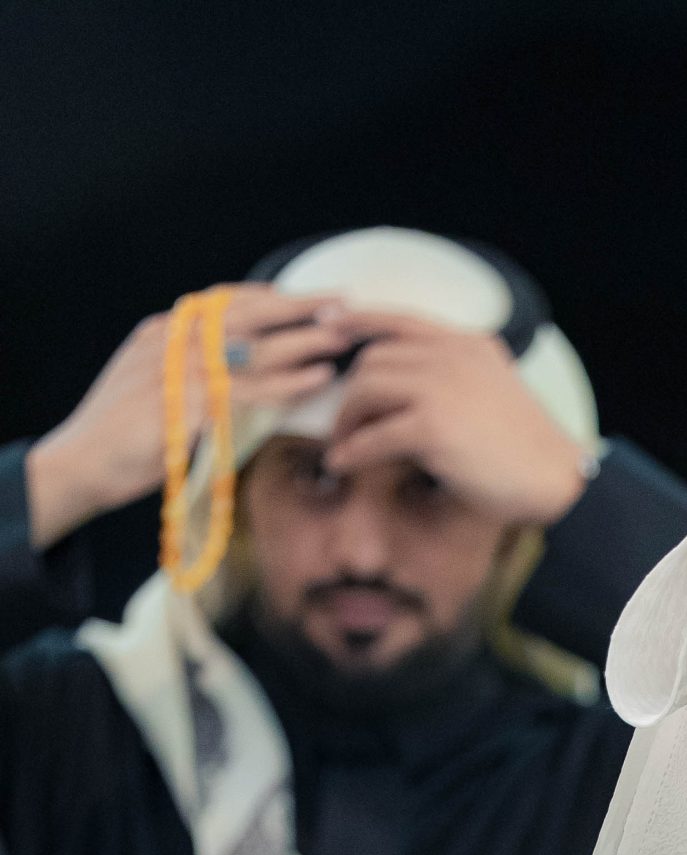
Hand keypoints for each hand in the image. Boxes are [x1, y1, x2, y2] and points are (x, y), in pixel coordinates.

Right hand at [25, 285, 356, 547]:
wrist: (79, 464)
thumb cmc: (120, 435)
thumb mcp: (151, 386)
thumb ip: (187, 370)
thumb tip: (232, 369)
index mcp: (163, 331)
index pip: (225, 301)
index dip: (271, 297)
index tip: (310, 296)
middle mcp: (171, 341)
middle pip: (246, 314)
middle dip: (298, 307)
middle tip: (344, 304)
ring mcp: (177, 372)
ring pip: (253, 349)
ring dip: (302, 342)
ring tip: (342, 339)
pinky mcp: (185, 408)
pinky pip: (248, 392)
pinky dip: (286, 384)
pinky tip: (316, 380)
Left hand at [322, 311, 588, 526]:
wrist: (556, 478)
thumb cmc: (528, 448)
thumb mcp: (495, 390)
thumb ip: (459, 378)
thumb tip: (417, 396)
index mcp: (467, 345)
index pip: (401, 320)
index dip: (360, 320)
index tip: (330, 324)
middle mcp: (451, 356)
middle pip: (375, 359)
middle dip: (350, 392)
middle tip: (342, 422)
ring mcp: (440, 389)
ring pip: (368, 390)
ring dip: (348, 420)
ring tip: (342, 446)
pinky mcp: (432, 428)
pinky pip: (375, 435)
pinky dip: (354, 450)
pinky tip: (344, 464)